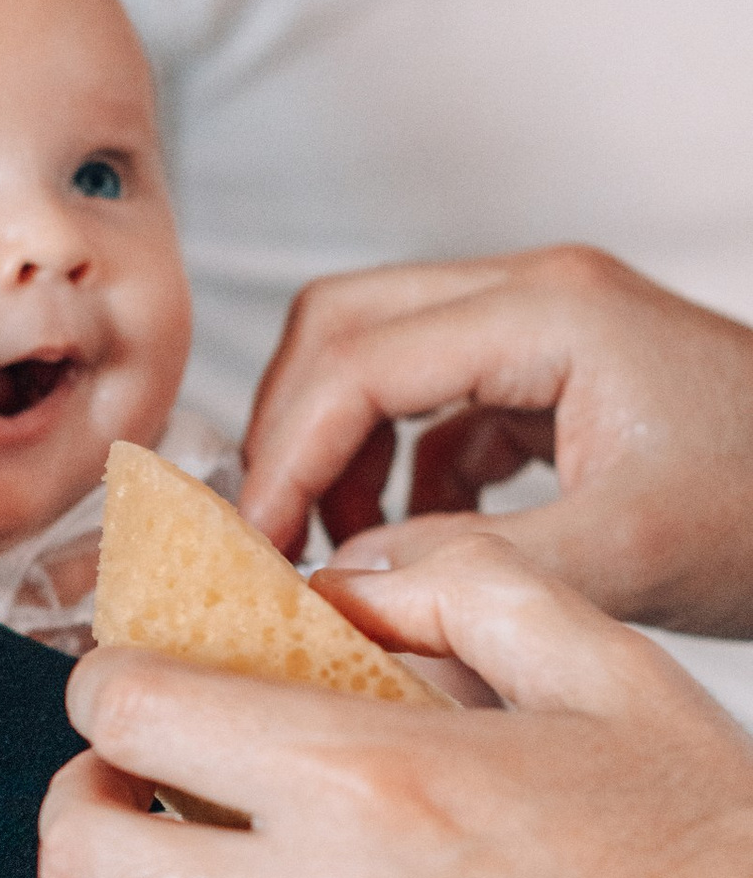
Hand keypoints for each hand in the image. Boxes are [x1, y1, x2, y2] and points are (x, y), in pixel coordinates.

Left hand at [38, 526, 752, 877]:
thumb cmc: (717, 870)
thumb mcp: (609, 673)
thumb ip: (460, 590)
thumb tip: (340, 587)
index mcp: (372, 786)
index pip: (124, 710)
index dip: (110, 682)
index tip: (138, 688)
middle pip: (75, 857)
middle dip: (86, 801)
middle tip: (136, 790)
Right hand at [236, 247, 752, 635]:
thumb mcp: (625, 555)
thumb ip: (469, 566)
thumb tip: (342, 583)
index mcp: (549, 311)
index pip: (356, 360)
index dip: (284, 456)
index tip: (253, 547)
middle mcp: (540, 295)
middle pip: (345, 326)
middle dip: (290, 431)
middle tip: (269, 536)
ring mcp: (552, 329)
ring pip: (384, 357)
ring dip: (342, 447)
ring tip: (336, 547)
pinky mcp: (565, 374)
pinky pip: (440, 399)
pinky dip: (401, 464)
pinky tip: (415, 540)